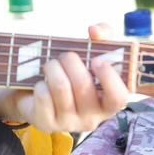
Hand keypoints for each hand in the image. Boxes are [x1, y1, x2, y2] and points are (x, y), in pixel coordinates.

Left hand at [2, 23, 129, 133]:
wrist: (34, 90)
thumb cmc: (70, 71)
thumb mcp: (89, 52)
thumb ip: (101, 35)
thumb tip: (95, 31)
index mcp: (108, 102)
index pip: (118, 98)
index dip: (109, 78)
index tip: (96, 60)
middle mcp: (92, 118)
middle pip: (83, 85)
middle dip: (70, 61)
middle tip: (64, 56)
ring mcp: (69, 123)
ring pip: (61, 87)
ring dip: (53, 67)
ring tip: (51, 65)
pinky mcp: (46, 123)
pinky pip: (43, 95)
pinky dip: (40, 83)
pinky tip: (42, 83)